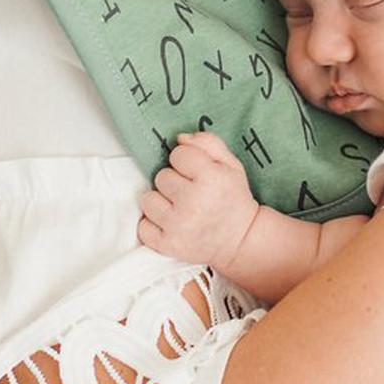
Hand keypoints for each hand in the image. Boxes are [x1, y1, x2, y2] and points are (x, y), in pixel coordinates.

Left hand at [137, 131, 258, 271]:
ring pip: (148, 199)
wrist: (240, 241)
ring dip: (161, 202)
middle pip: (161, 176)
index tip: (197, 173)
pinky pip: (143, 226)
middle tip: (191, 193)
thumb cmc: (233, 199)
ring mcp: (178, 226)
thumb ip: (208, 143)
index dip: (187, 162)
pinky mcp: (168, 245)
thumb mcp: (231, 165)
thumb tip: (179, 138)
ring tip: (179, 208)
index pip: (178, 154)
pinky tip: (171, 223)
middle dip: (174, 181)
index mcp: (211, 178)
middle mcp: (193, 202)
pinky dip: (153, 225)